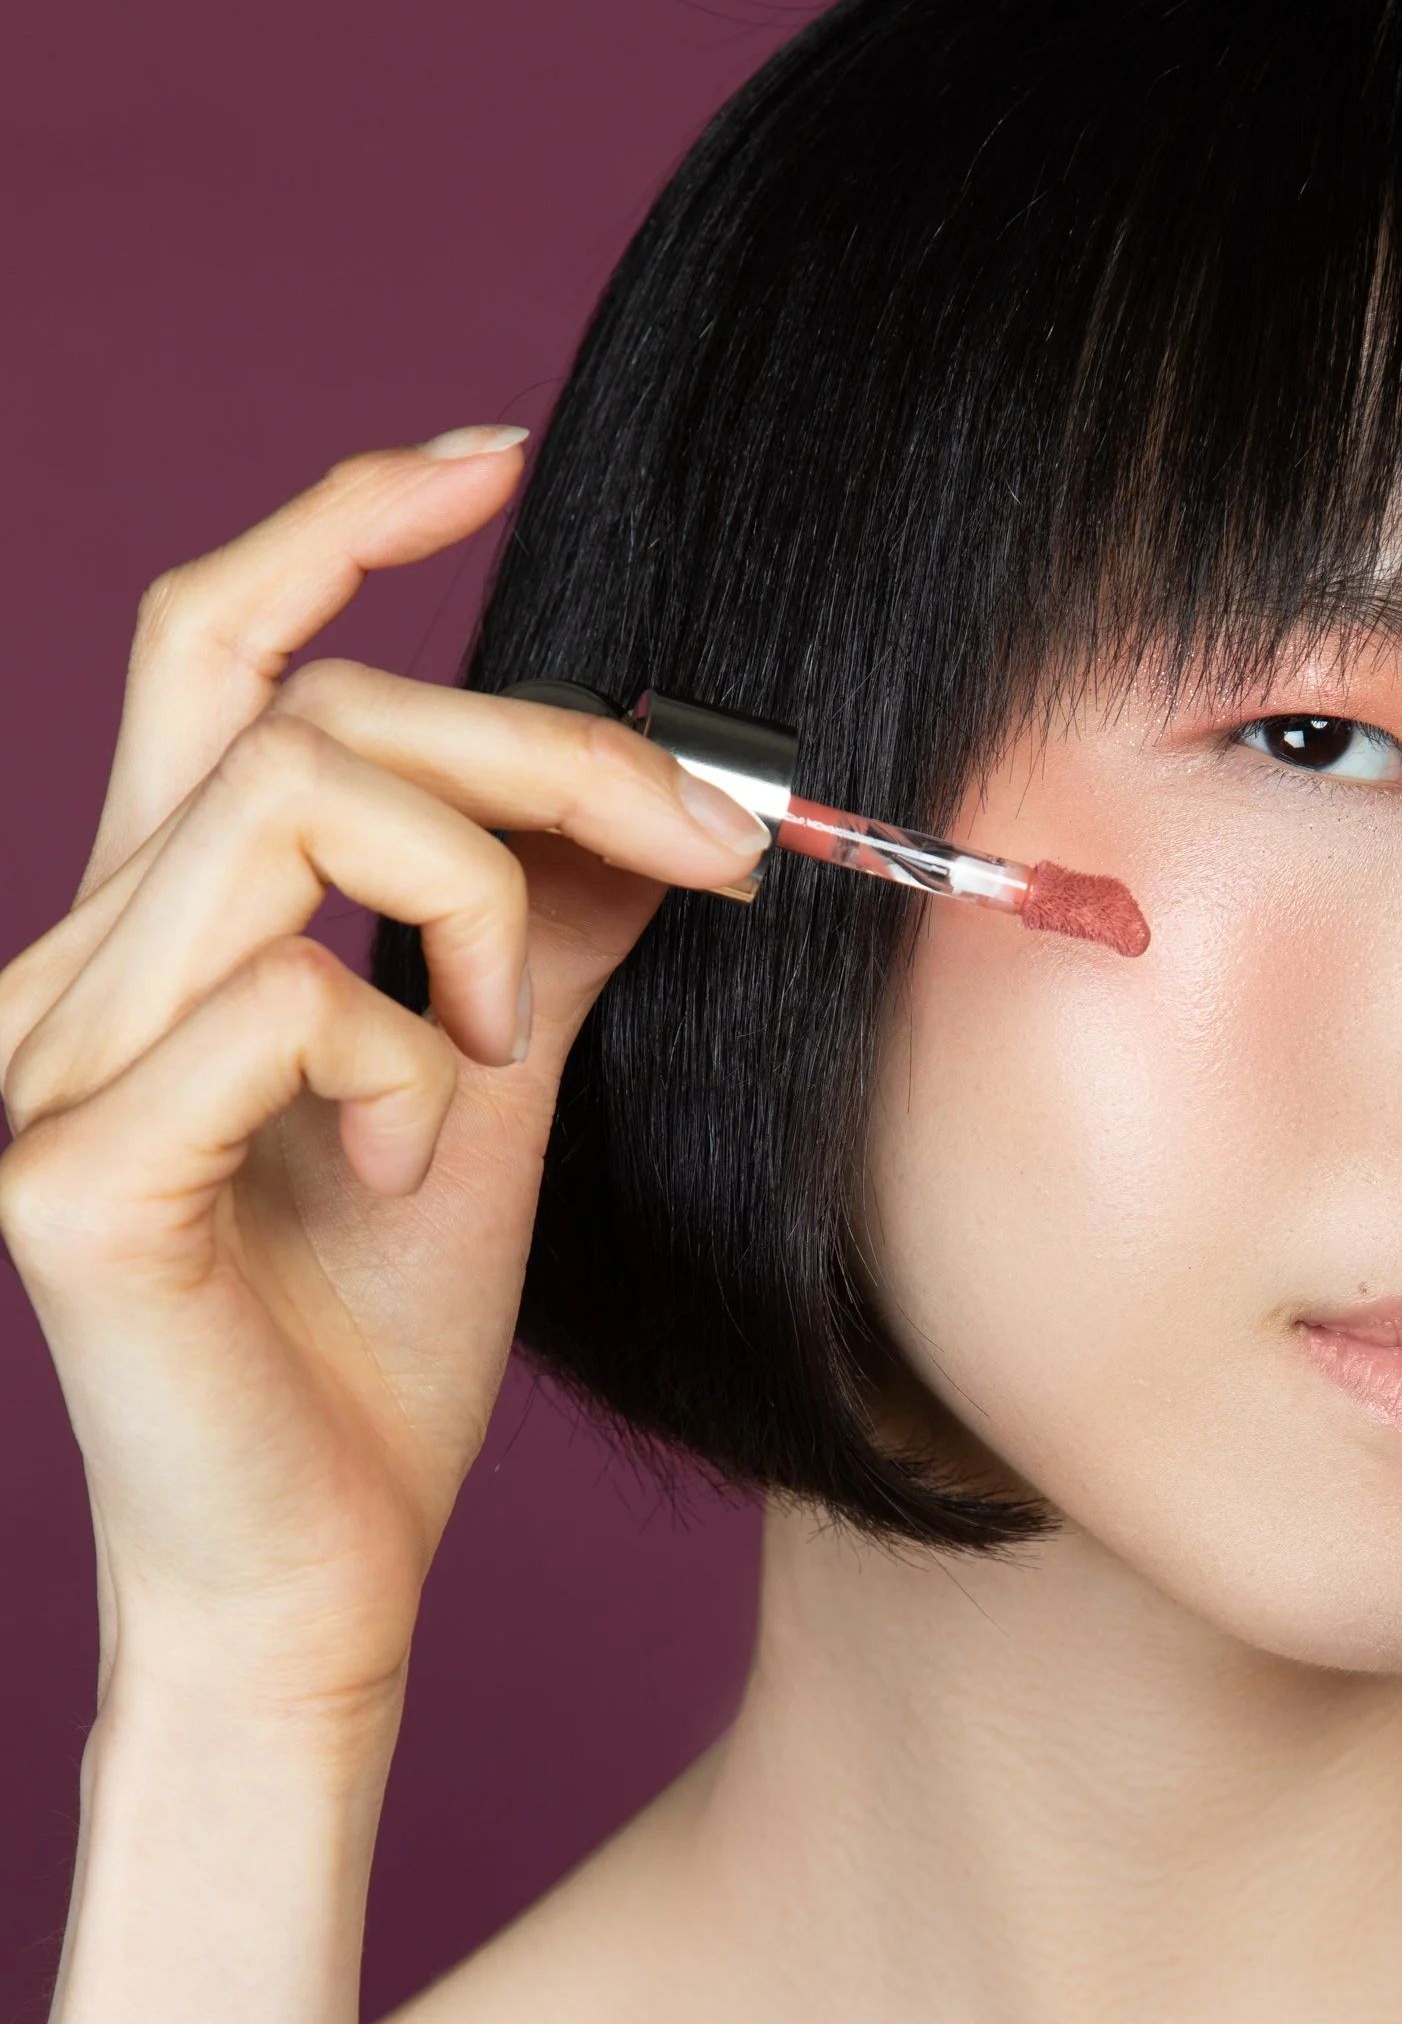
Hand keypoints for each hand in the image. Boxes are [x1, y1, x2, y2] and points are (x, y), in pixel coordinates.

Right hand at [0, 436, 773, 1739]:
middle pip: (311, 714)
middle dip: (547, 755)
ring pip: (299, 815)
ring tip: (499, 1060)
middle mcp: (61, 967)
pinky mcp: (67, 1173)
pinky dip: (412, 1066)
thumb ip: (530, 927)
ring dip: (472, 915)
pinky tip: (421, 1164)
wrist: (321, 1570)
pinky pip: (289, 1000)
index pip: (212, 653)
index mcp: (152, 930)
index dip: (338, 522)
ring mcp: (38, 1063)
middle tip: (713, 852)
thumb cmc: (380, 1341)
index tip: (494, 453)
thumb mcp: (487, 1082)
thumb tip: (646, 798)